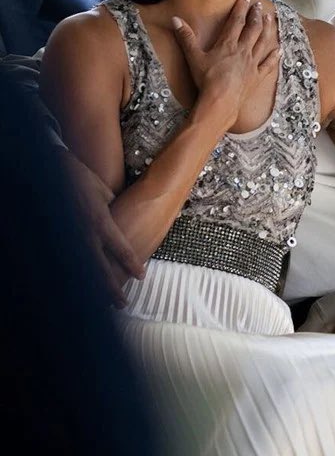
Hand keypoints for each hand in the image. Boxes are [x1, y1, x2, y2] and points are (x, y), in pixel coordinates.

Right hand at [61, 149, 144, 306]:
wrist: (55, 170)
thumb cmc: (82, 179)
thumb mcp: (104, 193)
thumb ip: (115, 210)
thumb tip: (122, 222)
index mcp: (101, 221)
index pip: (121, 248)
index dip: (132, 264)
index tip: (141, 276)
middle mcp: (86, 233)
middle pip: (101, 268)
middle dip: (112, 287)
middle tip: (123, 303)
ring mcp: (70, 237)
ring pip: (84, 269)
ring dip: (95, 287)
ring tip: (103, 303)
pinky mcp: (59, 238)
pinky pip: (70, 262)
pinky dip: (79, 276)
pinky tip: (84, 288)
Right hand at [172, 0, 279, 127]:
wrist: (220, 101)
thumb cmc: (206, 80)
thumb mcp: (193, 57)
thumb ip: (186, 37)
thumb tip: (176, 19)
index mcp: (228, 44)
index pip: (236, 21)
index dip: (242, 7)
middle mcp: (243, 51)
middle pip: (253, 29)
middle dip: (256, 15)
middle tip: (259, 5)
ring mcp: (252, 63)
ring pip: (263, 42)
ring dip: (267, 29)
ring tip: (270, 18)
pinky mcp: (257, 76)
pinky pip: (269, 64)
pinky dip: (275, 56)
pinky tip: (280, 49)